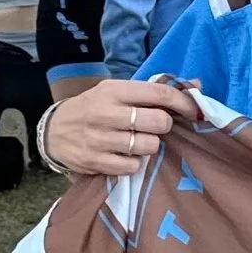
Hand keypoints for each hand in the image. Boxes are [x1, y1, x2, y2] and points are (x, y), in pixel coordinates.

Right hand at [45, 78, 200, 177]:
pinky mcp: (95, 161)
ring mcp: (99, 138)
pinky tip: (124, 155)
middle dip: (163, 127)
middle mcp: (105, 112)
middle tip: (154, 127)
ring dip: (149, 146)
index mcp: (114, 90)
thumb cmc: (94, 109)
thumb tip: (198, 85)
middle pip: (159, 122)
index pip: (160, 93)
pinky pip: (133, 167)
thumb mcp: (117, 92)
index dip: (184, 103)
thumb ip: (154, 91)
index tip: (193, 112)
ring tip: (136, 141)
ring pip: (149, 146)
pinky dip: (134, 163)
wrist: (53, 131)